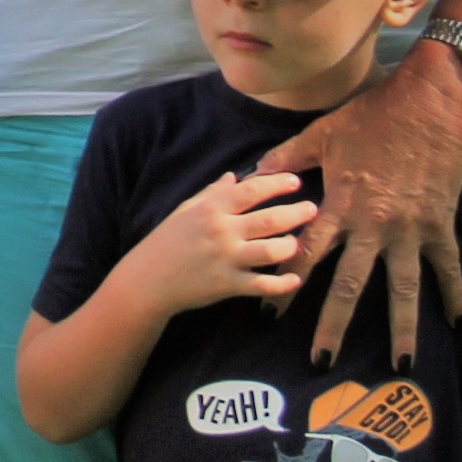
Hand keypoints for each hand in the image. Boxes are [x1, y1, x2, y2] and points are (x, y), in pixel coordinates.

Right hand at [125, 166, 311, 314]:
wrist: (147, 281)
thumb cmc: (165, 242)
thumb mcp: (185, 210)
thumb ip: (212, 193)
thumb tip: (235, 176)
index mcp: (212, 209)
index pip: (252, 190)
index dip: (277, 183)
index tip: (296, 181)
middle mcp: (222, 232)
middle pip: (270, 220)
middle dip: (297, 213)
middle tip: (313, 209)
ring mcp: (227, 260)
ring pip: (272, 251)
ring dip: (292, 246)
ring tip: (299, 243)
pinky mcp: (228, 285)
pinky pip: (263, 284)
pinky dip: (283, 284)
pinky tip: (295, 279)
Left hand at [279, 49, 461, 364]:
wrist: (430, 104)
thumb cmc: (373, 116)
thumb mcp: (323, 133)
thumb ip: (289, 158)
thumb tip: (254, 172)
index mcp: (340, 204)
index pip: (306, 254)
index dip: (286, 284)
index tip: (270, 315)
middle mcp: (373, 225)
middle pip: (350, 286)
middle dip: (333, 326)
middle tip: (321, 362)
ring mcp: (410, 229)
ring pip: (403, 289)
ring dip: (401, 329)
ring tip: (399, 366)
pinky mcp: (440, 225)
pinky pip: (448, 267)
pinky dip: (454, 293)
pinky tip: (456, 322)